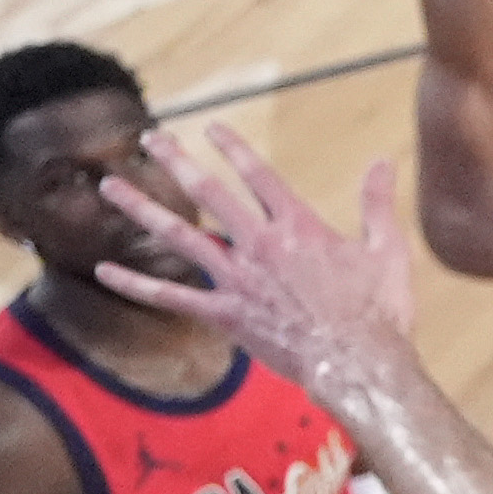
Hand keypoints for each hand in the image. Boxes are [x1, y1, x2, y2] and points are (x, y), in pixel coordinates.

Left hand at [97, 126, 422, 399]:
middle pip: (208, 192)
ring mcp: (237, 279)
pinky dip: (138, 284)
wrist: (359, 366)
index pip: (258, 174)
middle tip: (151, 139)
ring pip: (179, 234)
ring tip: (111, 185)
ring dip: (142, 207)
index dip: (232, 146)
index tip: (210, 127)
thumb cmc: (380, 313)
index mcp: (298, 226)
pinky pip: (172, 296)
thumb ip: (378, 202)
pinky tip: (105, 271)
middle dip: (176, 161)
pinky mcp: (226, 314)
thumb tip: (385, 160)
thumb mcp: (387, 251)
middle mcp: (259, 244)